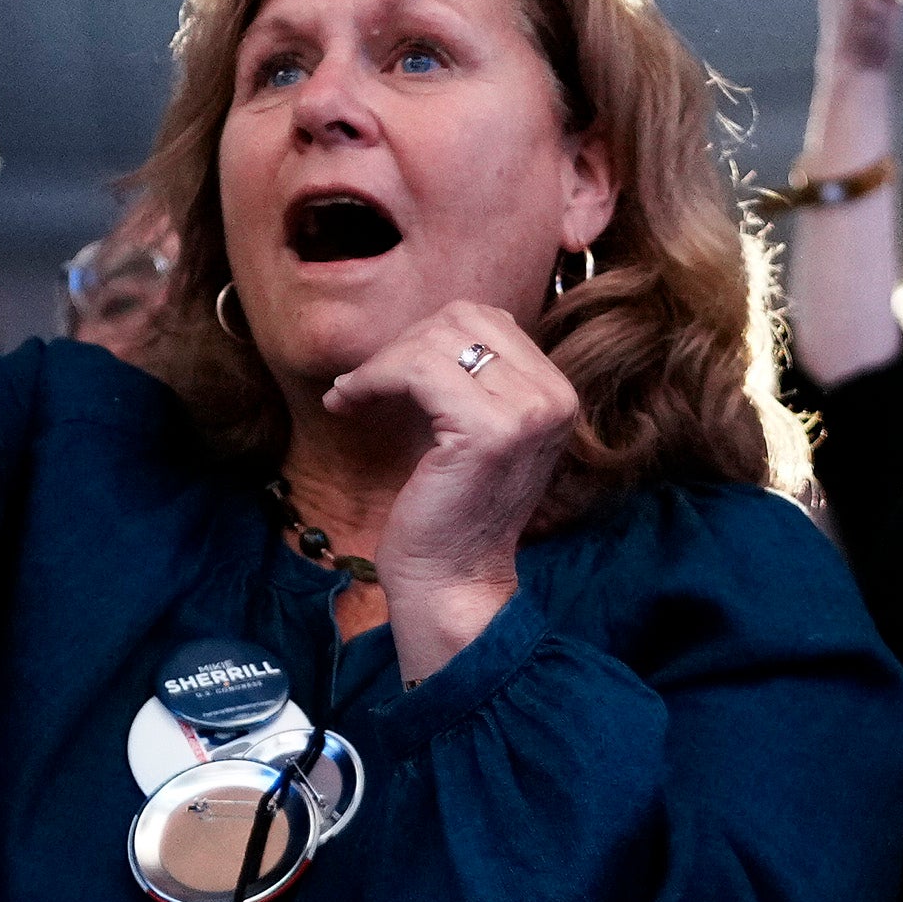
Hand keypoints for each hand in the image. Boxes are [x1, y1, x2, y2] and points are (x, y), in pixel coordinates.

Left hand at [322, 302, 580, 683]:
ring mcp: (529, 413)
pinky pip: (416, 370)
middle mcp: (555, 398)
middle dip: (402, 344)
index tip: (385, 372)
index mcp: (556, 393)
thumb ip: (469, 378)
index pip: (488, 320)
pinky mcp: (490, 431)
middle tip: (364, 384)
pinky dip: (372, 380)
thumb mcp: (472, 431)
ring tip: (351, 395)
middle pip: (464, 318)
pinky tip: (346, 405)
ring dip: (380, 362)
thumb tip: (423, 326)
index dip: (426, 336)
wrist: (451, 583)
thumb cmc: (451, 512)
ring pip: (436, 339)